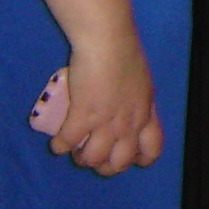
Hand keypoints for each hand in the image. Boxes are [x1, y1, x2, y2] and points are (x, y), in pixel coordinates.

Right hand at [58, 34, 161, 174]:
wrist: (108, 41)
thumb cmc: (124, 54)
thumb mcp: (141, 83)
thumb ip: (135, 101)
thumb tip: (127, 109)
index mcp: (146, 114)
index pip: (151, 150)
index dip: (138, 160)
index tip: (126, 157)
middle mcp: (129, 124)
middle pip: (120, 162)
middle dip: (105, 166)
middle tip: (94, 156)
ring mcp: (106, 122)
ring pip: (94, 159)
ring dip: (82, 158)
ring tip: (75, 150)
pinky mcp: (82, 116)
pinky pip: (68, 143)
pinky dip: (59, 146)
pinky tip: (56, 143)